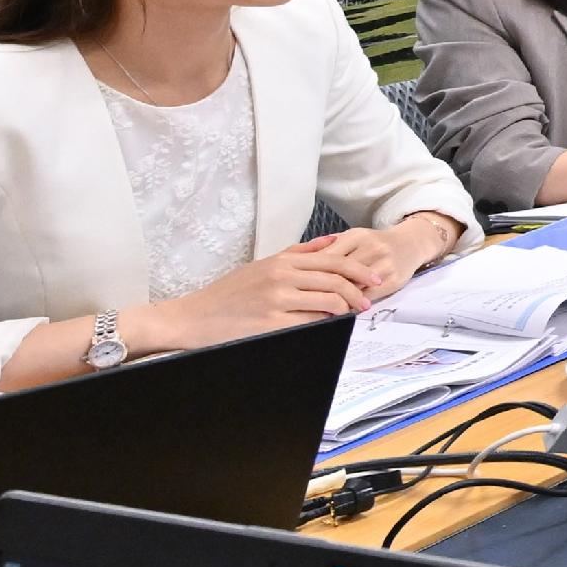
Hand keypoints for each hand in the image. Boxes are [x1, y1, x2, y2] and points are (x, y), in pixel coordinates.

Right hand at [134, 242, 372, 352]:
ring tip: (349, 315)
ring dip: (344, 310)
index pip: (332, 261)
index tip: (373, 279)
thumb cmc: (228, 293)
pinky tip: (327, 326)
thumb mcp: (262, 265)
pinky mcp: (270, 324)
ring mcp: (276, 300)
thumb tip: (332, 241)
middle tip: (367, 302)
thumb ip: (299, 253)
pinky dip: (323, 324)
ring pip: (327, 302)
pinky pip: (309, 323)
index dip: (358, 270)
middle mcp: (281, 277)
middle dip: (358, 292)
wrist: (193, 317)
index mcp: (281, 262)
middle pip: (335, 280)